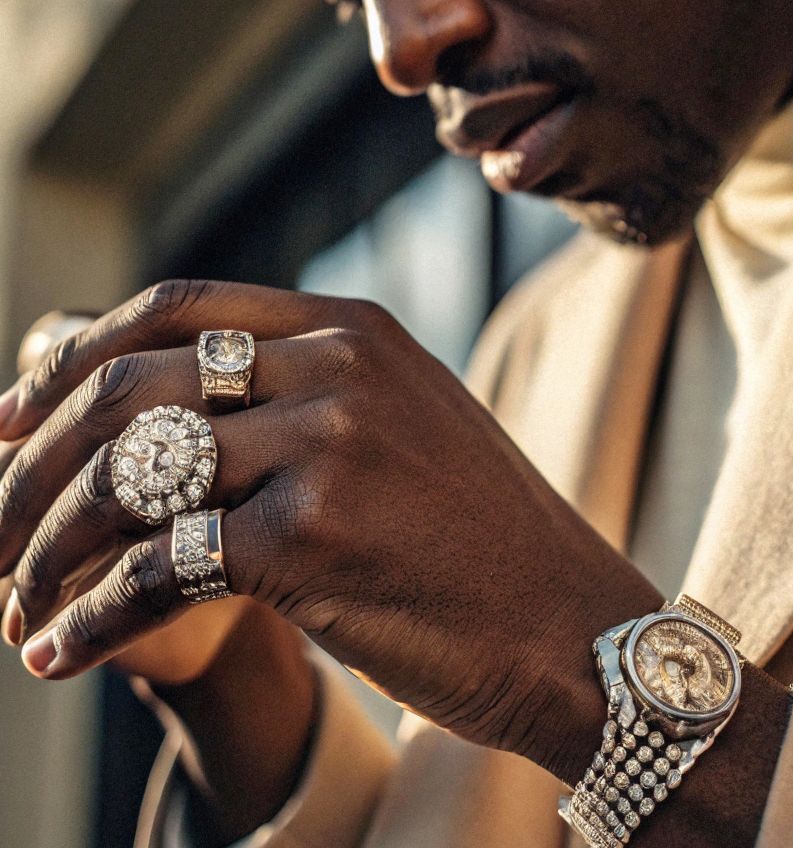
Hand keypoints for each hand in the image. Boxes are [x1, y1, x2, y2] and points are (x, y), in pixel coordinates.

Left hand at [0, 279, 660, 782]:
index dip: (74, 355)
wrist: (569, 626)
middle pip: (128, 388)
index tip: (11, 417)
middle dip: (32, 462)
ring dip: (45, 547)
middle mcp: (335, 366)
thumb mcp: (393, 425)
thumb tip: (154, 405)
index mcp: (348, 325)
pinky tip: (60, 655)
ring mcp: (327, 445)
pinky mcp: (313, 539)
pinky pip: (158, 571)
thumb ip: (291, 393)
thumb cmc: (473, 534)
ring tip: (14, 602)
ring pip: (127, 477)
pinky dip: (92, 619)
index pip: (173, 305)